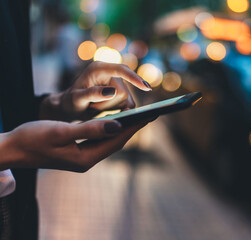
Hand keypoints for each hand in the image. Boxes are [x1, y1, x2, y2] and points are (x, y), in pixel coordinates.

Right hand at [0, 119, 150, 171]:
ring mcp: (82, 157)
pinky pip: (100, 140)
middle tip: (151, 114)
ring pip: (109, 141)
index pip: (117, 141)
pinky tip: (116, 122)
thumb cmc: (32, 139)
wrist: (11, 149)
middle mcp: (87, 160)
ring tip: (138, 116)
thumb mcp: (60, 132)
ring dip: (124, 128)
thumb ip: (89, 129)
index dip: (135, 127)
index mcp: (85, 159)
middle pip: (117, 142)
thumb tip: (117, 126)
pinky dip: (110, 130)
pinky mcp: (77, 151)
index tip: (151, 115)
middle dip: (134, 127)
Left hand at [40, 61, 151, 120]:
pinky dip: (119, 111)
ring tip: (95, 106)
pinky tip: (106, 111)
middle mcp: (110, 73)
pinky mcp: (122, 93)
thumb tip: (113, 91)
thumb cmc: (70, 101)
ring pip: (127, 101)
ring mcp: (118, 83)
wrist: (70, 107)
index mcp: (99, 68)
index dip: (134, 78)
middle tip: (92, 105)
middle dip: (109, 104)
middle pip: (124, 92)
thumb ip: (92, 94)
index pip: (121, 70)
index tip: (146, 87)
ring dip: (112, 108)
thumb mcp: (76, 98)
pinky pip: (129, 105)